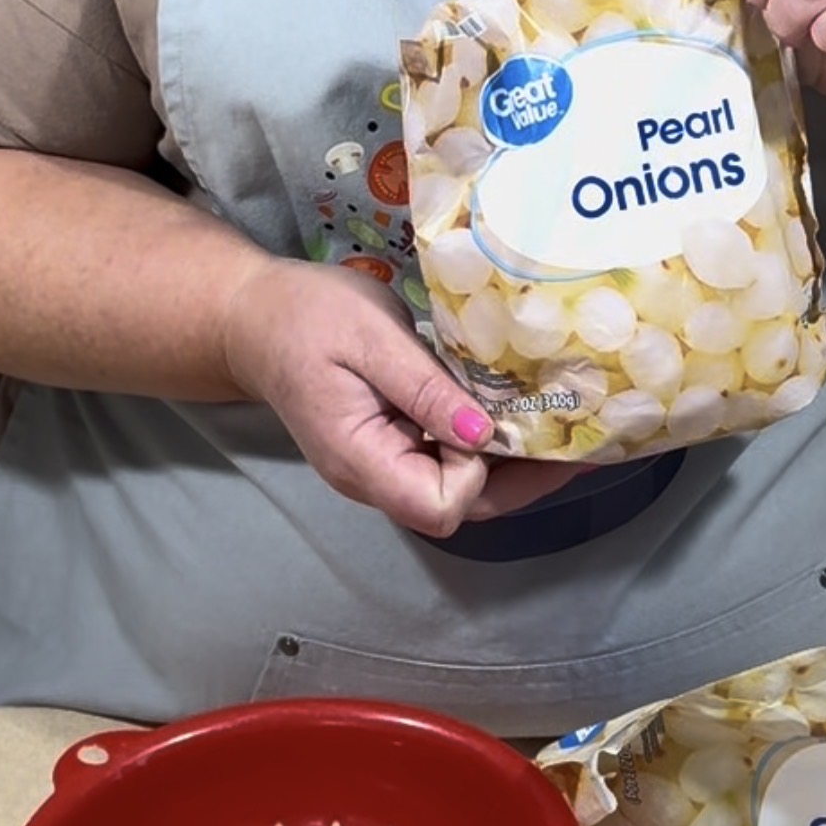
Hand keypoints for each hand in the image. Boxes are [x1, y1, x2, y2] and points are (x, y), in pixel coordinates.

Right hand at [224, 257, 584, 537]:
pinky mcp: (394, 449)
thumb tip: (484, 435)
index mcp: (361, 461)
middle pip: (460, 508)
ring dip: (506, 460)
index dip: (478, 472)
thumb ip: (425, 390)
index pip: (440, 505)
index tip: (491, 419)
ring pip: (461, 489)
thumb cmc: (306, 317)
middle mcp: (374, 480)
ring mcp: (384, 468)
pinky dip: (483, 442)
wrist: (255, 317)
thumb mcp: (369, 338)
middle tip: (570, 432)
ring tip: (550, 419)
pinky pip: (447, 462)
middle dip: (517, 477)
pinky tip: (509, 410)